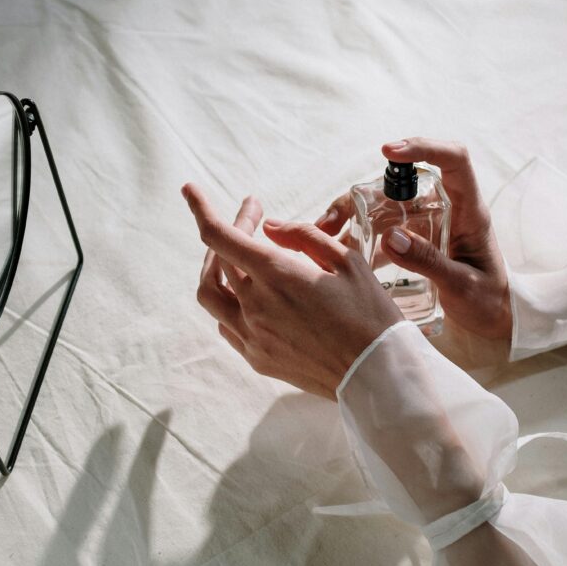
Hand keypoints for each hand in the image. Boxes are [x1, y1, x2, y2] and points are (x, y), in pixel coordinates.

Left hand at [182, 184, 401, 399]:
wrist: (376, 375)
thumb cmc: (369, 314)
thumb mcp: (346, 261)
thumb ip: (302, 237)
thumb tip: (270, 227)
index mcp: (277, 275)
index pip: (220, 236)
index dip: (200, 209)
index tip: (190, 190)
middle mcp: (255, 306)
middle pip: (217, 260)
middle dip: (230, 230)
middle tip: (254, 219)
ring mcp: (252, 336)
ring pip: (210, 295)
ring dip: (215, 268)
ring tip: (236, 255)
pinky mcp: (256, 358)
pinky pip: (225, 324)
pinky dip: (228, 301)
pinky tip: (248, 294)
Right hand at [315, 138, 512, 342]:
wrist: (491, 319)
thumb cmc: (487, 301)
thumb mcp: (463, 286)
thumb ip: (430, 262)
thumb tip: (392, 236)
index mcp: (469, 210)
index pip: (454, 160)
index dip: (424, 148)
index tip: (388, 152)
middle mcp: (446, 208)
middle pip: (402, 182)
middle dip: (362, 192)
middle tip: (332, 219)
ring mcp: (427, 222)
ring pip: (385, 203)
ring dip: (352, 213)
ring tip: (324, 233)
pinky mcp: (414, 239)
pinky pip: (382, 227)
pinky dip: (358, 234)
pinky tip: (338, 250)